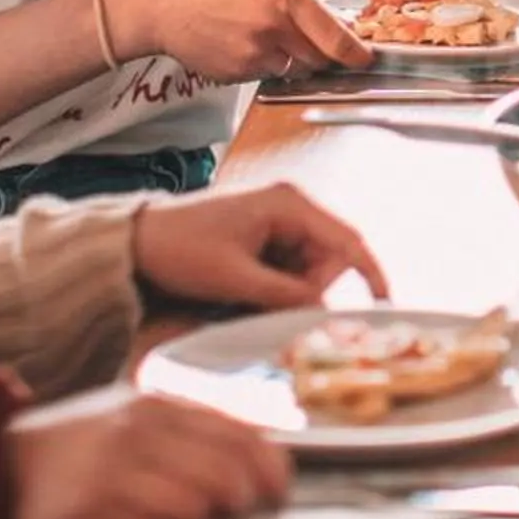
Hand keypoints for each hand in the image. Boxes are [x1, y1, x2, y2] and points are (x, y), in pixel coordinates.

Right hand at [8, 386, 290, 518]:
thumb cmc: (80, 451)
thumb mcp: (134, 423)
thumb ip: (188, 432)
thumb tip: (253, 459)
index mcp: (157, 407)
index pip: (237, 432)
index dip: (270, 465)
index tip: (279, 490)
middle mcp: (138, 432)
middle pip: (223, 473)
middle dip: (241, 501)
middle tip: (237, 514)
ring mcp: (111, 470)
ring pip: (191, 506)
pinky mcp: (86, 510)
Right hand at [106, 0, 370, 80]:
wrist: (162, 3)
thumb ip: (302, 4)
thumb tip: (338, 29)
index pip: (335, 37)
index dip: (355, 53)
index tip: (366, 59)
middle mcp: (273, 27)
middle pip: (318, 59)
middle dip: (319, 54)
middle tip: (302, 40)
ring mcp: (254, 54)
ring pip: (291, 69)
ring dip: (286, 58)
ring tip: (254, 33)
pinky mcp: (237, 74)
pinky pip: (263, 76)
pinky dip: (259, 65)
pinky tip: (236, 43)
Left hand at [133, 181, 390, 308]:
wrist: (134, 242)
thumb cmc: (179, 249)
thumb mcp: (233, 278)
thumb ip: (284, 295)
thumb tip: (326, 311)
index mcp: (288, 204)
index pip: (347, 240)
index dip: (371, 274)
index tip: (384, 305)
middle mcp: (290, 208)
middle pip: (329, 258)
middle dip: (314, 290)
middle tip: (281, 313)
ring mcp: (277, 223)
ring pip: (309, 269)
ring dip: (292, 293)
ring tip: (252, 303)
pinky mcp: (264, 238)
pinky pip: (289, 270)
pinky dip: (278, 290)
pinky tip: (249, 297)